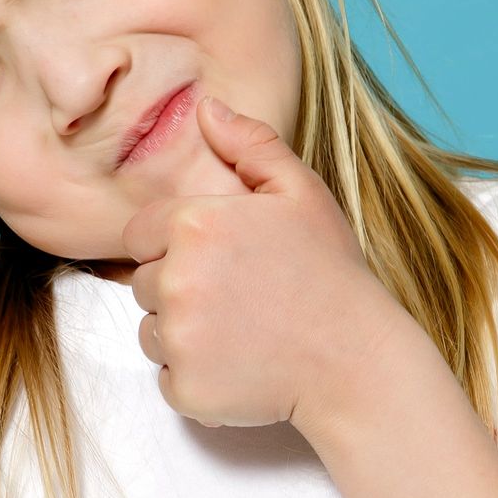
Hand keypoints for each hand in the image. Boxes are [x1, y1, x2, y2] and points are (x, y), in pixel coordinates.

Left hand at [120, 95, 407, 430]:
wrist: (357, 362)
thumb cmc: (331, 274)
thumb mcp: (302, 194)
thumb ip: (250, 144)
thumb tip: (206, 109)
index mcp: (195, 225)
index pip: (140, 234)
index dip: (177, 245)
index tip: (221, 260)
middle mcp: (176, 280)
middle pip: (142, 283)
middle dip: (180, 288)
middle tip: (241, 298)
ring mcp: (178, 339)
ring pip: (151, 331)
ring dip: (184, 332)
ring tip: (243, 331)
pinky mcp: (185, 388)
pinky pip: (167, 377)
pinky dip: (196, 376)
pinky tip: (241, 364)